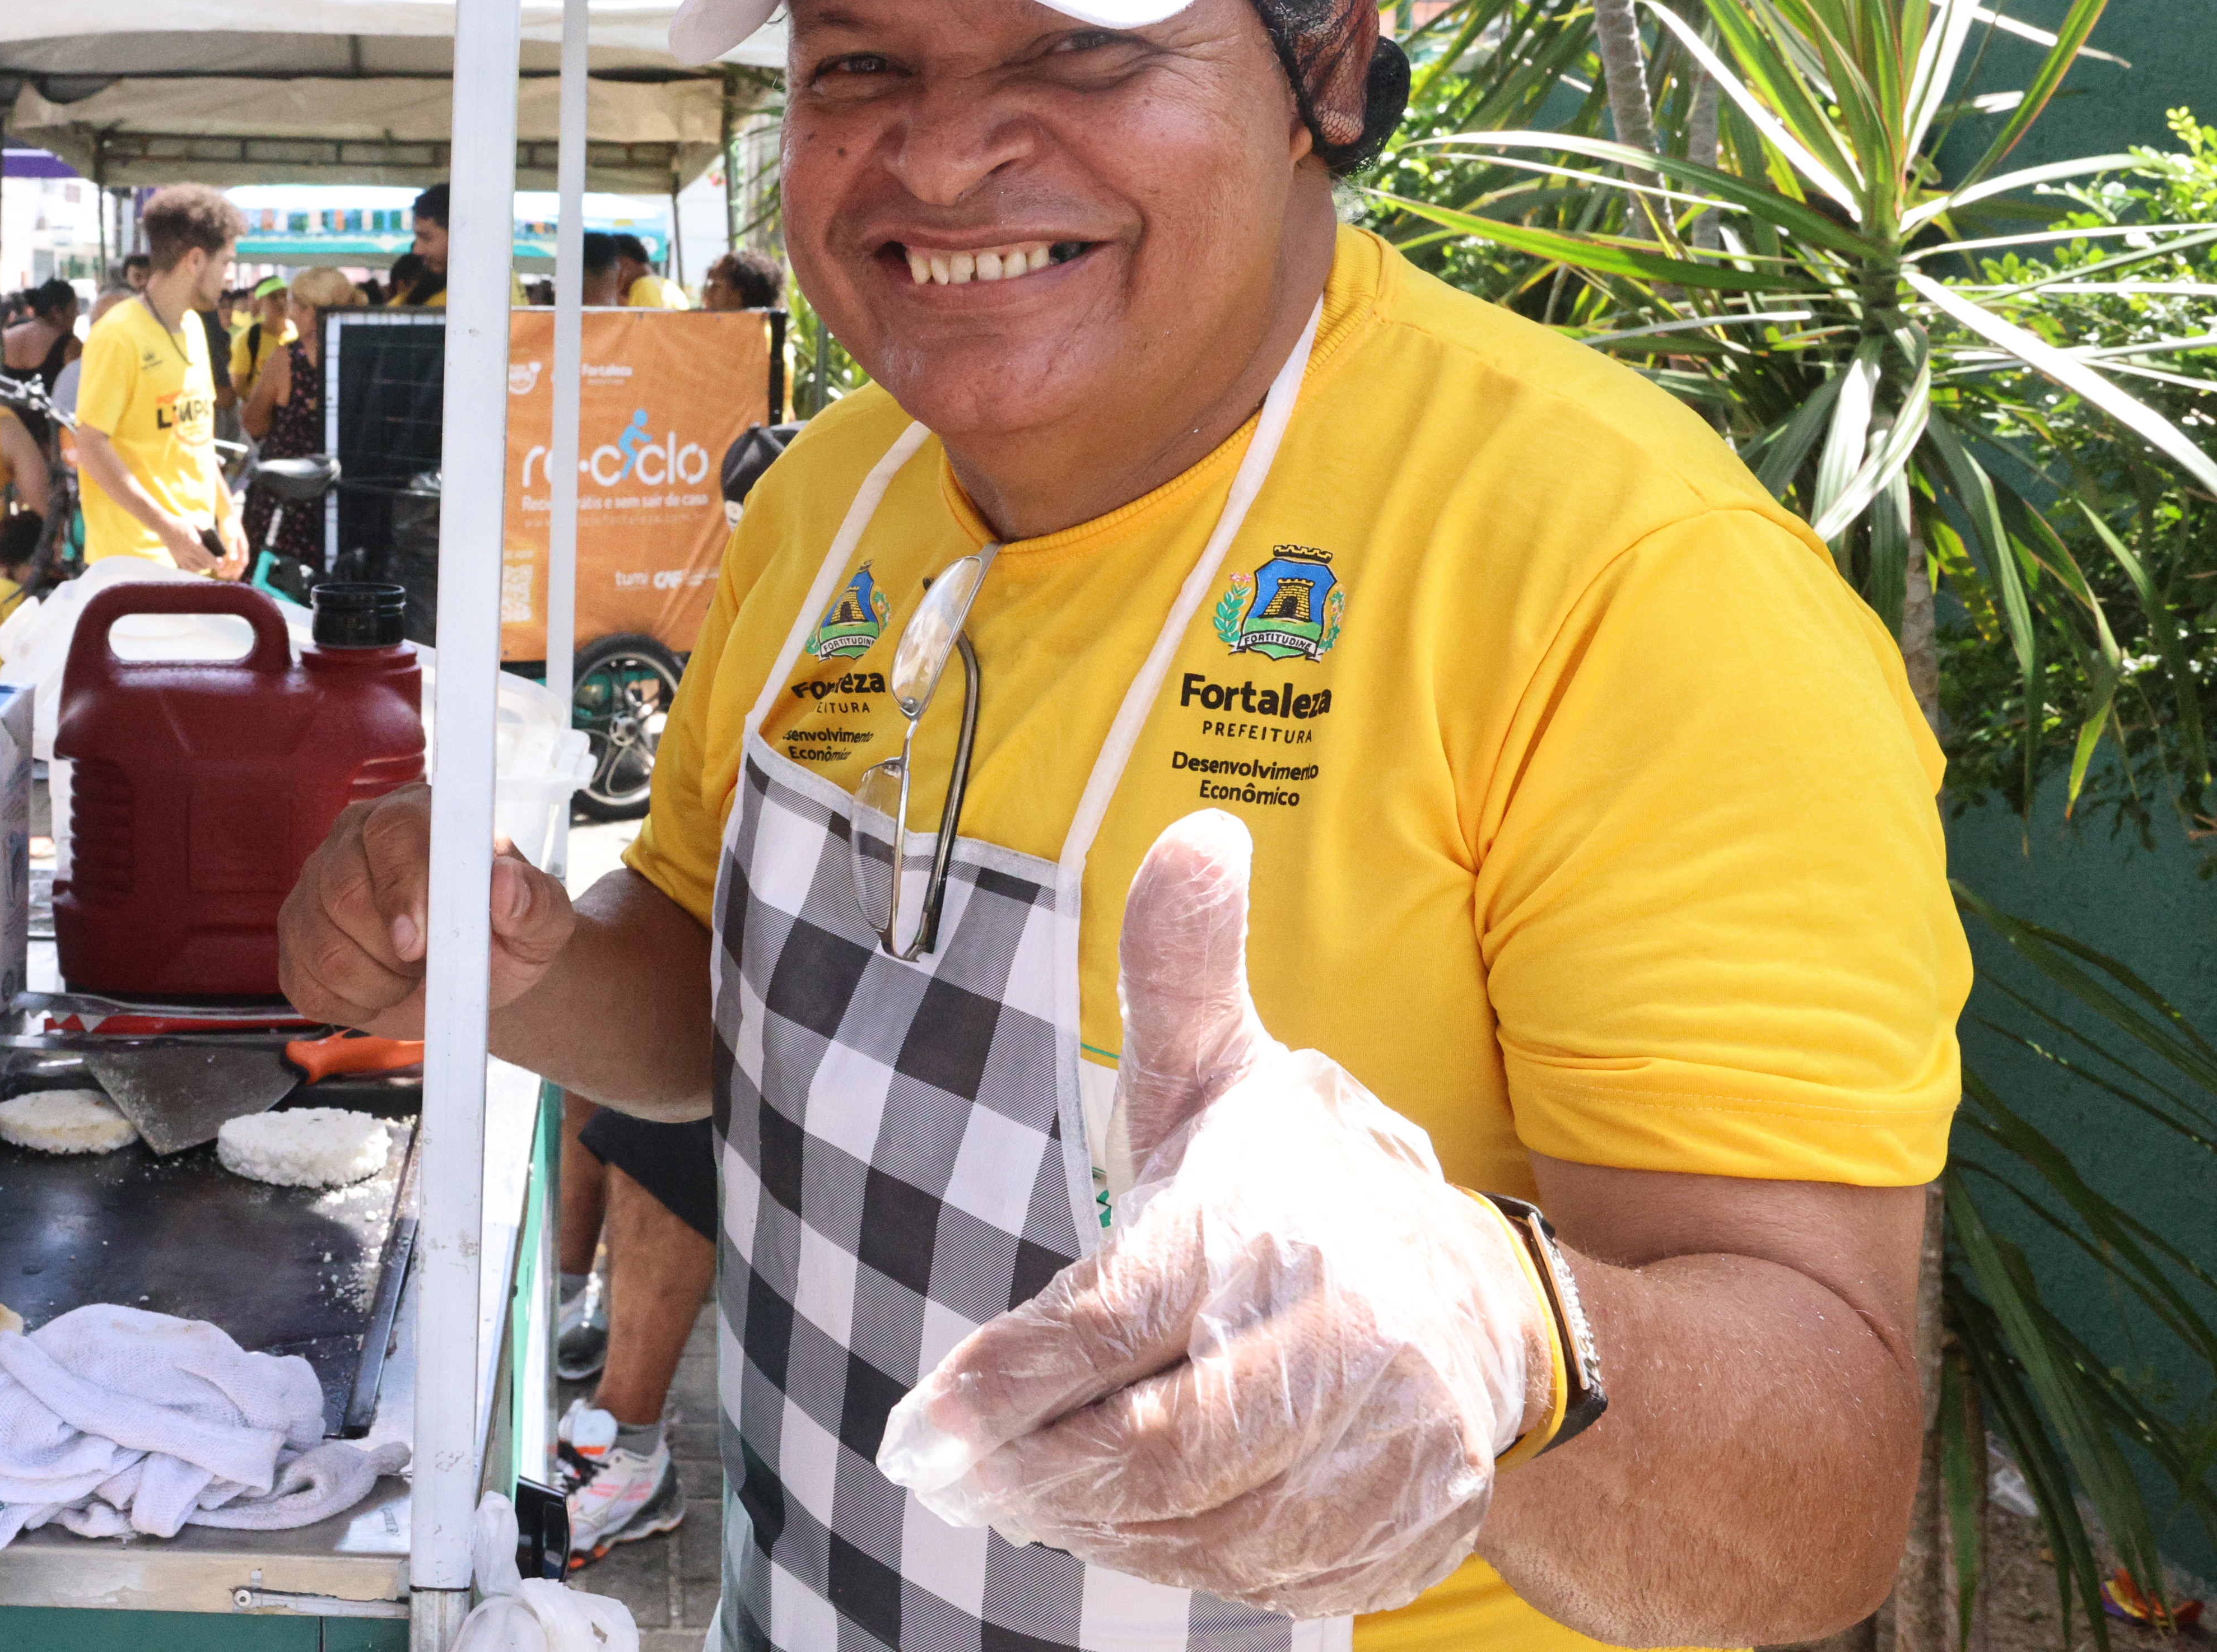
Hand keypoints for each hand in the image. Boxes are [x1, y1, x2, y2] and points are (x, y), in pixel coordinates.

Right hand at [161, 524, 219, 576]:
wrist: (164, 526)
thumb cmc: (180, 524)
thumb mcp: (195, 525)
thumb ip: (203, 532)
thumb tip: (212, 538)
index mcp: (193, 543)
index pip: (207, 556)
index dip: (215, 562)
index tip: (221, 564)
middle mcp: (187, 551)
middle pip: (202, 563)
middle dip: (212, 566)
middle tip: (218, 565)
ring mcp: (181, 556)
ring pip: (195, 568)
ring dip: (203, 568)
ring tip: (208, 565)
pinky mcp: (176, 557)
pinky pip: (186, 567)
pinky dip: (194, 568)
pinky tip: (198, 566)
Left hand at [214, 515, 251, 581]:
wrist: (227, 515)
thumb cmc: (229, 526)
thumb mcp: (230, 537)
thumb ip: (232, 549)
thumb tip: (235, 559)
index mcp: (243, 548)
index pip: (243, 562)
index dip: (239, 571)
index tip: (232, 577)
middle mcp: (240, 548)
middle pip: (238, 563)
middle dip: (231, 570)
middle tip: (221, 575)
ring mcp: (235, 546)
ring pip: (233, 560)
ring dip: (227, 566)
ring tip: (218, 571)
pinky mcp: (230, 544)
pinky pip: (229, 555)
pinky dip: (224, 561)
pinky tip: (218, 562)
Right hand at [276, 786, 577, 1034]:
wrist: (476, 975)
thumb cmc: (507, 935)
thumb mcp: (542, 924)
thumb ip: (536, 902)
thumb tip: (505, 885)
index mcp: (414, 816)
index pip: (390, 833)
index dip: (401, 889)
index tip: (420, 944)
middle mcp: (352, 840)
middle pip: (343, 893)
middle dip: (393, 952)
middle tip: (432, 966)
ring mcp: (314, 889)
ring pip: (322, 947)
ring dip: (377, 983)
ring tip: (411, 977)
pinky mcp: (295, 941)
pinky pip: (305, 984)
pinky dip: (352, 1003)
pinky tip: (381, 990)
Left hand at [876, 809, 1547, 1618]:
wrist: (1492, 1309)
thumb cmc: (1309, 1190)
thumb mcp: (1230, 1074)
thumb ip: (1183, 969)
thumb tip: (1195, 830)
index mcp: (1275, 1228)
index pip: (1117, 1321)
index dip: (1007, 1385)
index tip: (914, 1431)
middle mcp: (1344, 1340)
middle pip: (1154, 1445)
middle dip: (1031, 1472)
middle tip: (946, 1475)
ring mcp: (1388, 1450)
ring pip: (1203, 1525)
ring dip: (1088, 1526)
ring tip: (1017, 1494)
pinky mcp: (1405, 1534)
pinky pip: (1267, 1578)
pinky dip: (1177, 1563)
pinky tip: (1118, 1525)